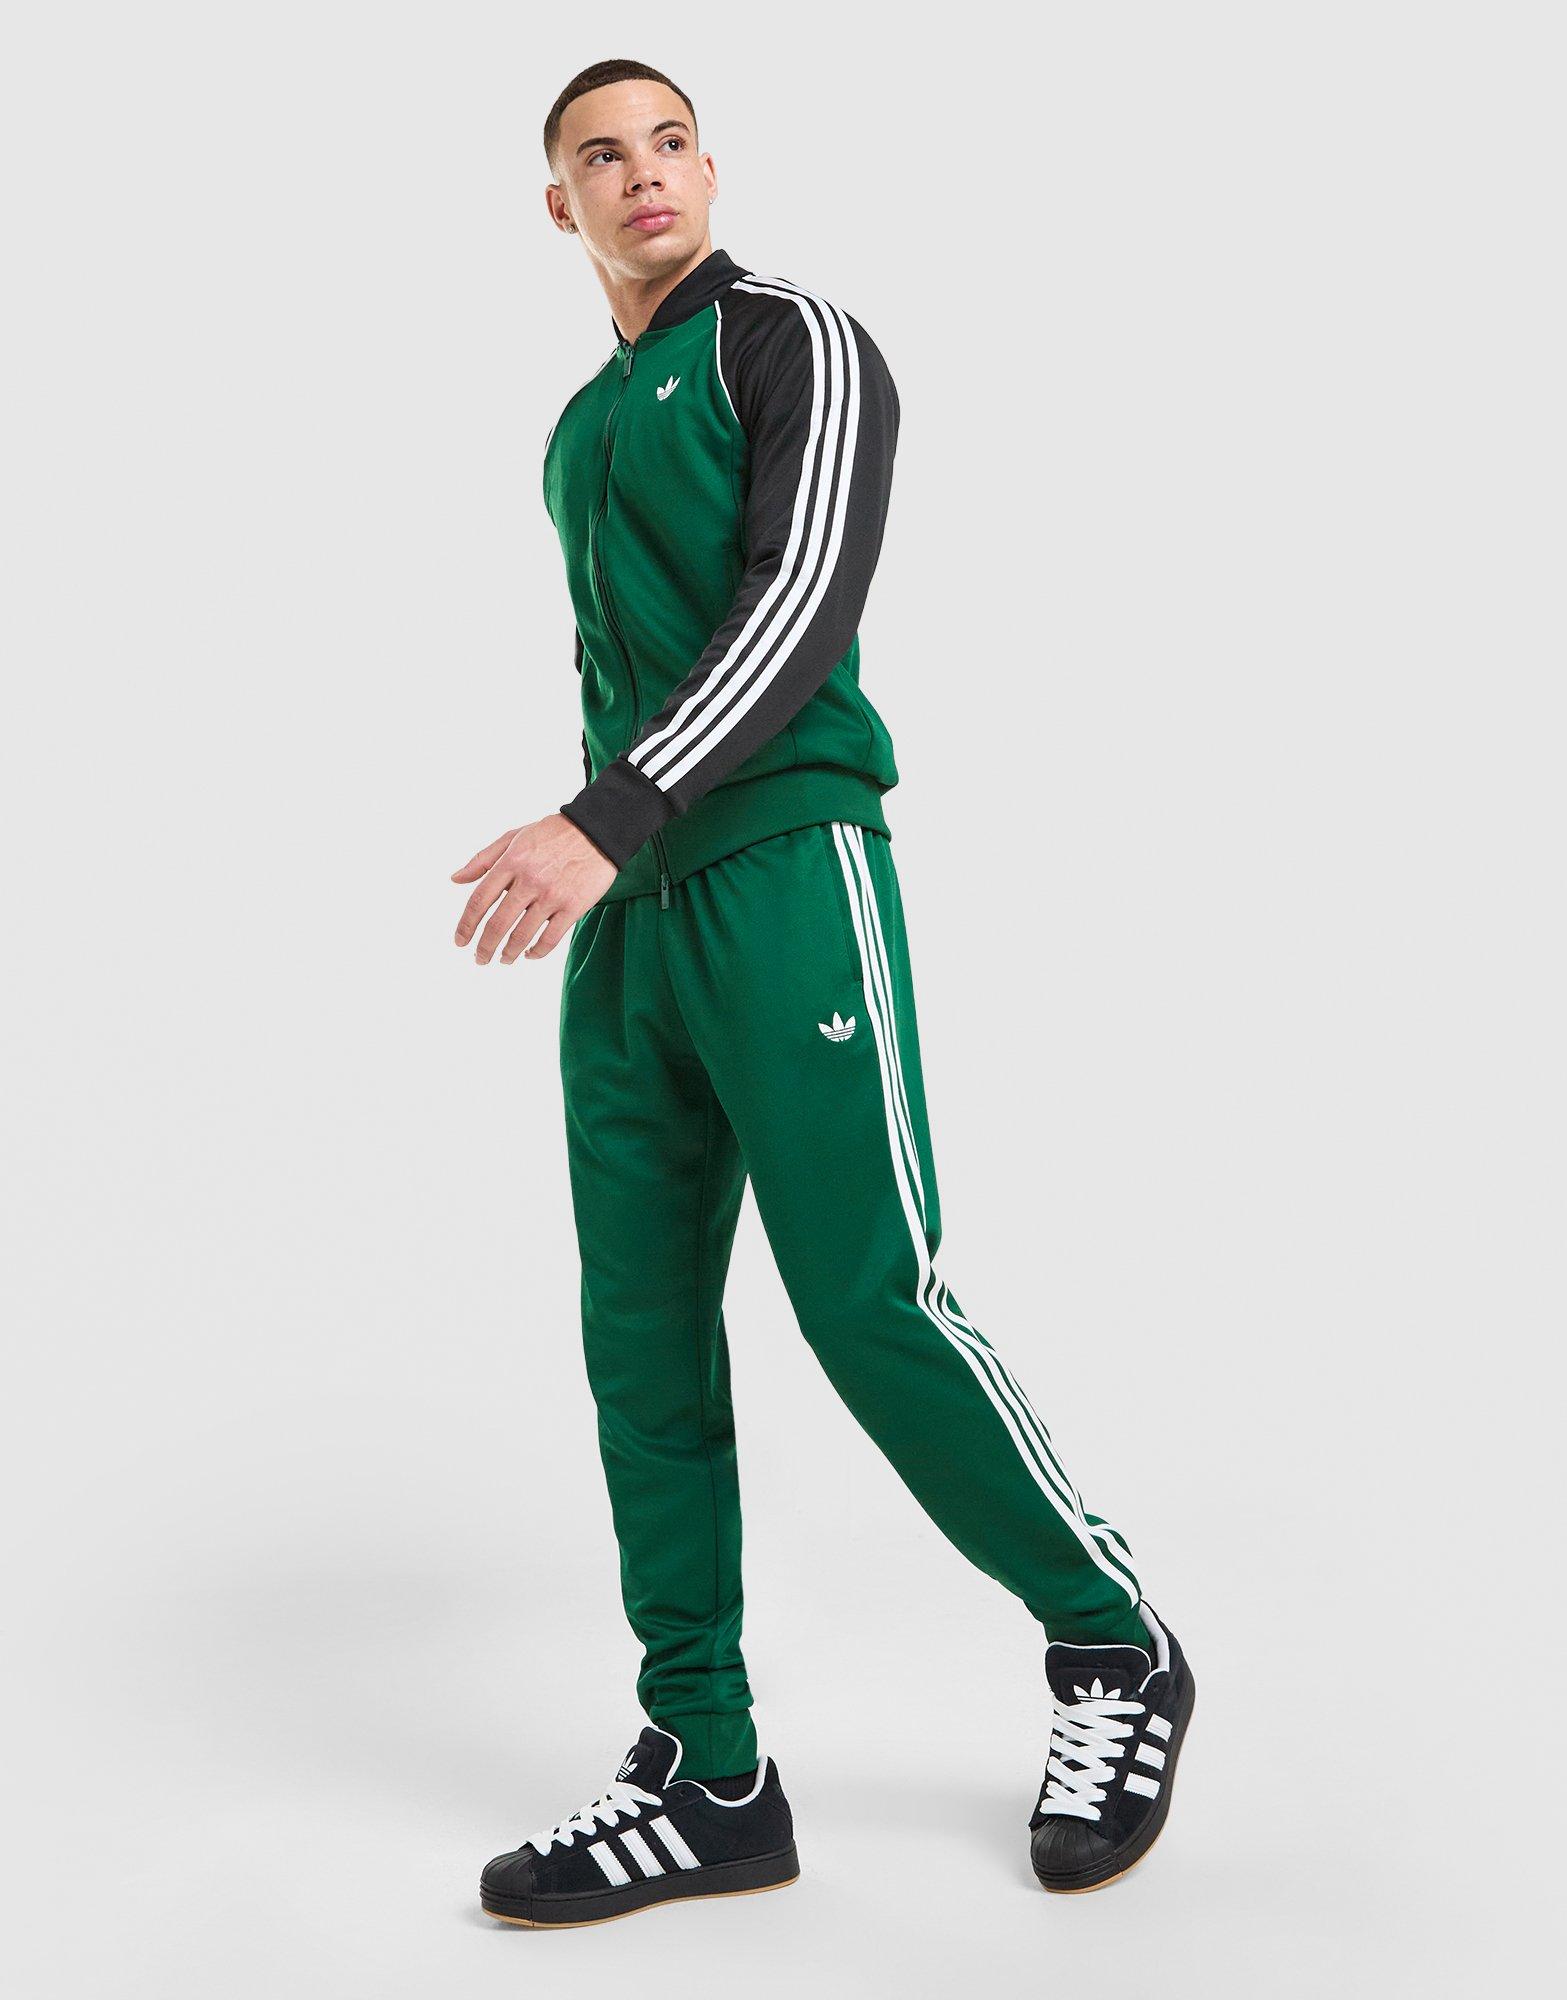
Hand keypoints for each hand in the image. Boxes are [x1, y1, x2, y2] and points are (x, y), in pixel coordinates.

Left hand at [451, 813, 617, 963]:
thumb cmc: (552, 834)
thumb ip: (483, 859)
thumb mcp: (513, 837)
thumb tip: (456, 879)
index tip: (460, 941)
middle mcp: (529, 880)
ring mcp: (552, 895)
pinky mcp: (574, 906)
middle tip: (480, 959)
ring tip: (504, 959)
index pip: (480, 900)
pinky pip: (550, 939)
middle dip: (484, 947)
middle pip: (498, 923)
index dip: (466, 925)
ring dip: (508, 953)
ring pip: (522, 935)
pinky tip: (530, 954)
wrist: (597, 832)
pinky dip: (537, 952)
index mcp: (511, 861)